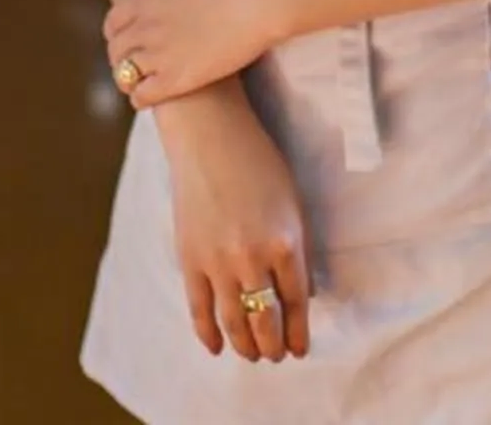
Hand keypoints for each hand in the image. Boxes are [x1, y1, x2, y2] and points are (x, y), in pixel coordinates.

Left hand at [104, 0, 287, 106]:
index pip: (113, 22)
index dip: (117, 34)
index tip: (127, 40)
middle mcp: (144, 26)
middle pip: (116, 50)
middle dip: (120, 58)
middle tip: (131, 64)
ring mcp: (159, 53)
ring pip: (125, 74)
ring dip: (128, 80)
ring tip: (138, 84)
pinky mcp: (177, 78)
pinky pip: (143, 95)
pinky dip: (140, 98)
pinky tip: (149, 98)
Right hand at [160, 94, 314, 361]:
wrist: (209, 135)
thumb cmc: (257, 162)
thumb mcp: (292, 204)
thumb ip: (298, 250)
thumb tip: (301, 295)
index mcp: (286, 243)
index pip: (297, 304)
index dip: (299, 332)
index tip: (299, 348)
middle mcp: (253, 258)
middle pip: (266, 320)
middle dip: (274, 346)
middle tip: (276, 355)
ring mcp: (217, 261)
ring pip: (234, 321)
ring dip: (245, 346)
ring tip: (253, 354)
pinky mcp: (189, 258)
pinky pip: (198, 309)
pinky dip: (208, 333)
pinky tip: (216, 347)